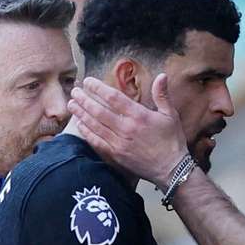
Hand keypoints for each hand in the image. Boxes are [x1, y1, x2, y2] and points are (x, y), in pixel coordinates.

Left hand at [68, 75, 187, 188]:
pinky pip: (97, 141)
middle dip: (84, 99)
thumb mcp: (171, 115)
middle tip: (75, 91)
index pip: (113, 98)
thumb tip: (162, 75)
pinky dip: (87, 132)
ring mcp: (119, 143)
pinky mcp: (116, 155)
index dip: (98, 88)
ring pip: (95, 125)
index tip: (88, 81)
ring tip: (72, 104)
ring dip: (81, 114)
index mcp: (139, 116)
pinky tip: (79, 124)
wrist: (171, 170)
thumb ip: (162, 95)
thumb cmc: (172, 141)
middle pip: (99, 110)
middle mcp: (126, 128)